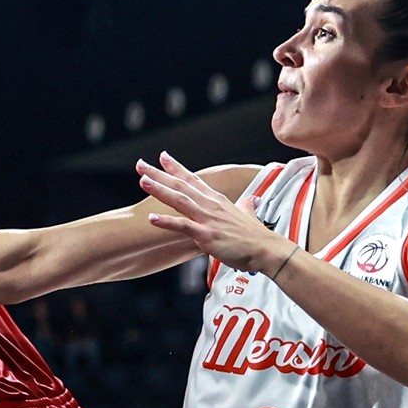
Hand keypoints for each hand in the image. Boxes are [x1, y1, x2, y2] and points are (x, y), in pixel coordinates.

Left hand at [136, 152, 288, 274]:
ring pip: (179, 200)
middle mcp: (210, 205)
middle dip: (159, 174)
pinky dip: (166, 222)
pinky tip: (151, 219)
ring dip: (160, 190)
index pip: (193, 179)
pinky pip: (183, 226)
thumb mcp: (249, 214)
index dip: (176, 168)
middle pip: (181, 184)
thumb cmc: (256, 236)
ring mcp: (208, 219)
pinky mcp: (206, 234)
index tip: (162, 157)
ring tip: (143, 181)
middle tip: (140, 164)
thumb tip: (251, 200)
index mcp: (217, 200)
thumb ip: (246, 205)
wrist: (267, 250)